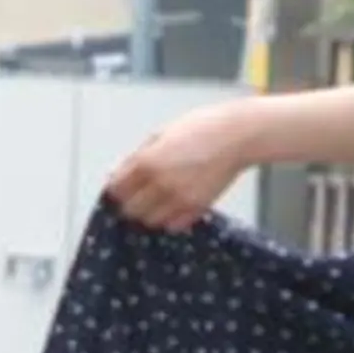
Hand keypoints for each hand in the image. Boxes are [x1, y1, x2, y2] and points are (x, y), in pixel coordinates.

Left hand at [104, 105, 253, 233]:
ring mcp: (180, 198)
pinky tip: (173, 205)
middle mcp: (161, 183)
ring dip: (149, 213)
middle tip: (136, 196)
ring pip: (150, 221)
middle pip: (130, 210)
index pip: (116, 189)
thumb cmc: (201, 127)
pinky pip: (174, 224)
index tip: (119, 189)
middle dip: (129, 204)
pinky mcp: (198, 207)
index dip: (115, 190)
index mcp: (148, 161)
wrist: (238, 135)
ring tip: (156, 201)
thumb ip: (137, 157)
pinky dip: (170, 219)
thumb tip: (118, 175)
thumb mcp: (161, 134)